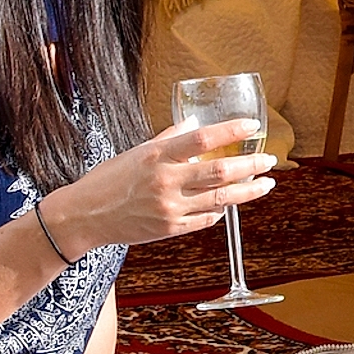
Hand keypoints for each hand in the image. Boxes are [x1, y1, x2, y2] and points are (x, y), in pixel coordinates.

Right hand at [50, 118, 275, 247]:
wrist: (85, 216)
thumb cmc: (107, 181)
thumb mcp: (136, 152)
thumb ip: (168, 139)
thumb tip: (194, 124)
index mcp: (157, 156)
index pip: (202, 138)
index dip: (231, 130)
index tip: (252, 126)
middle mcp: (166, 181)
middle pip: (220, 170)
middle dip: (250, 165)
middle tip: (268, 160)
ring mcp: (170, 207)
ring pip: (220, 198)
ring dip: (247, 190)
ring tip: (265, 183)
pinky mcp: (170, 229)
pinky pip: (205, 219)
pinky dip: (221, 211)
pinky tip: (231, 203)